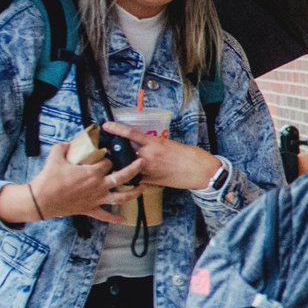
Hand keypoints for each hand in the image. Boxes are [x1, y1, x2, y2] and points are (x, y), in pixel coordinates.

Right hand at [0, 142, 143, 223]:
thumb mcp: (55, 157)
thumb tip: (70, 143)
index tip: (110, 155)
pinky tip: (124, 220)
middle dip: (134, 169)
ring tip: (143, 188)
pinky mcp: (90, 209)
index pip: (108, 162)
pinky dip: (115, 219)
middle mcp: (98, 185)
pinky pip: (105, 216)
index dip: (111, 157)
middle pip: (123, 176)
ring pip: (121, 197)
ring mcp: (96, 198)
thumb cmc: (48, 179)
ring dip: (134, 193)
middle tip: (142, 163)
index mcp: (92, 172)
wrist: (40, 200)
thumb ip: (64, 147)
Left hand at [101, 121, 220, 190]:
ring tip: (119, 166)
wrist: (202, 171)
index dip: (116, 129)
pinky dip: (134, 179)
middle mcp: (149, 156)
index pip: (130, 134)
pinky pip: (137, 180)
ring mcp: (149, 170)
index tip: (106, 126)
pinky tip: (134, 179)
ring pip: (128, 167)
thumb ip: (155, 145)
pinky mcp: (152, 182)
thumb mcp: (171, 144)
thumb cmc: (190, 156)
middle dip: (116, 152)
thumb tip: (145, 146)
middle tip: (109, 150)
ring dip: (123, 166)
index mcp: (155, 143)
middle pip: (124, 152)